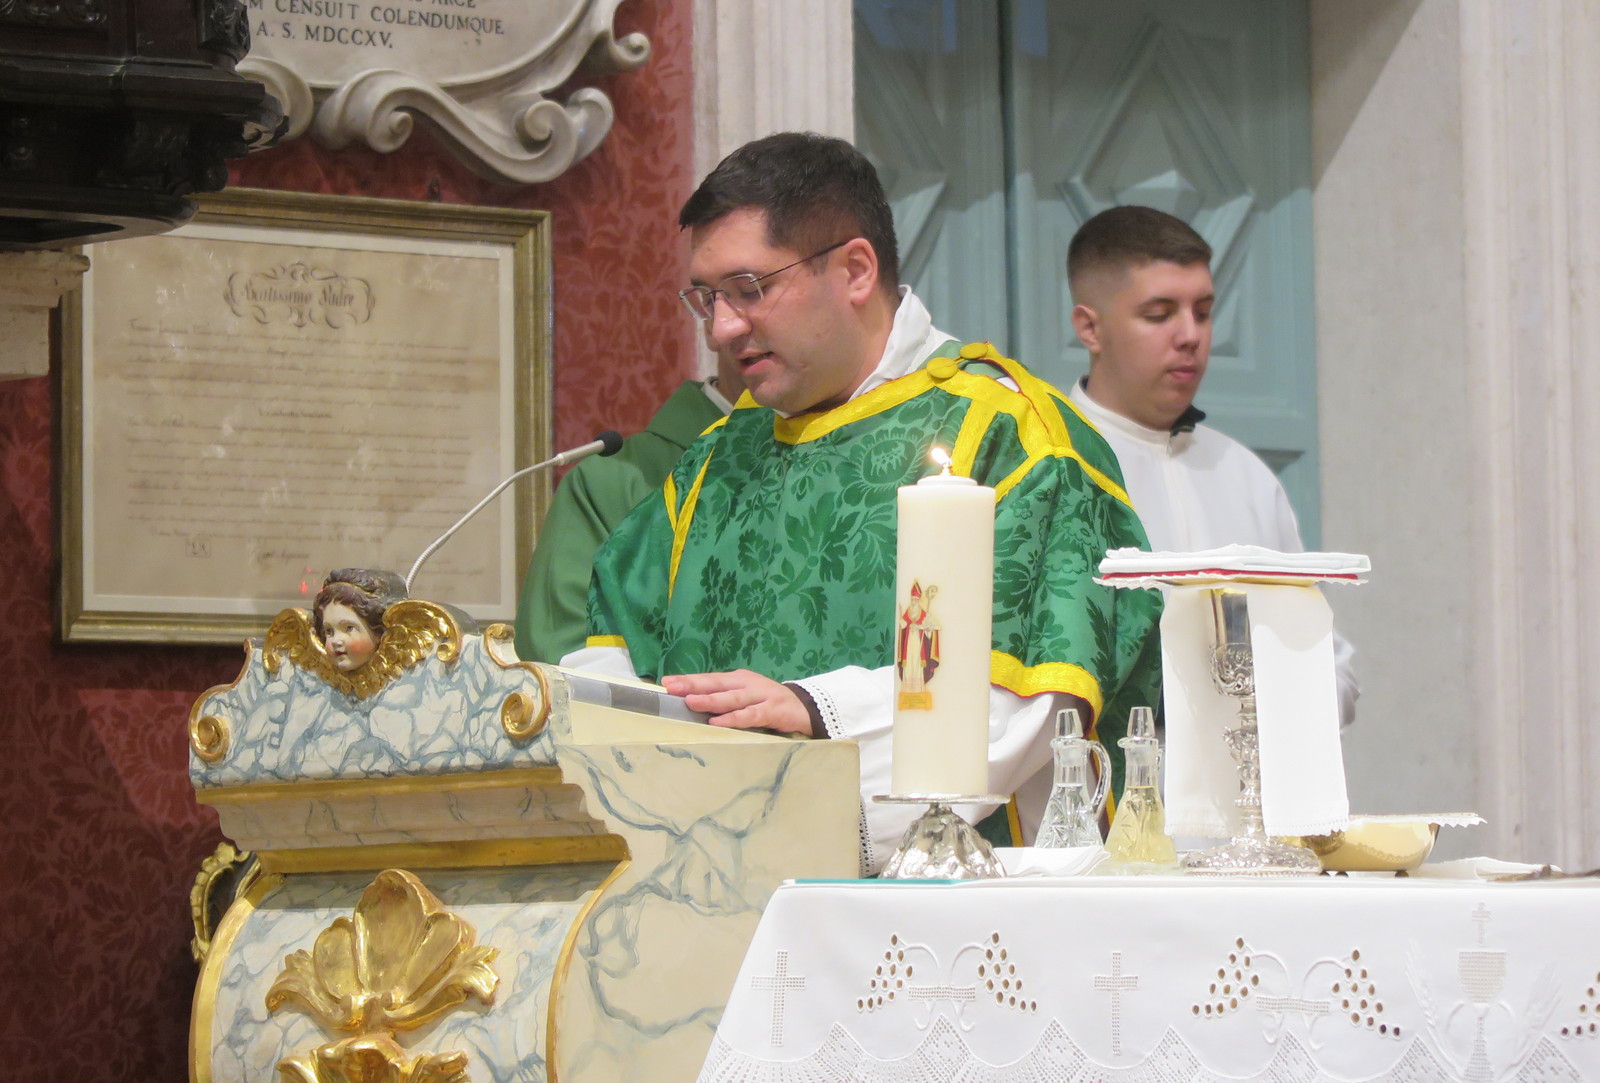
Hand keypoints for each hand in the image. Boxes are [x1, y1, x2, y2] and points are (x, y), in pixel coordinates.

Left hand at [661, 669, 814, 736]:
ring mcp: (760, 696)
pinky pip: (749, 716)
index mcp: (737, 679)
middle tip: (672, 688)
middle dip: (693, 685)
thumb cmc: (767, 702)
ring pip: (731, 698)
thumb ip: (723, 698)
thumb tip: (690, 703)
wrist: (804, 707)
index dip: (689, 680)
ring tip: (691, 702)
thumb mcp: (745, 696)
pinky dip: (733, 719)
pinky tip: (718, 722)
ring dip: (710, 700)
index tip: (667, 683)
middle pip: (717, 684)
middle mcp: (746, 684)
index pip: (709, 678)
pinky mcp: (771, 711)